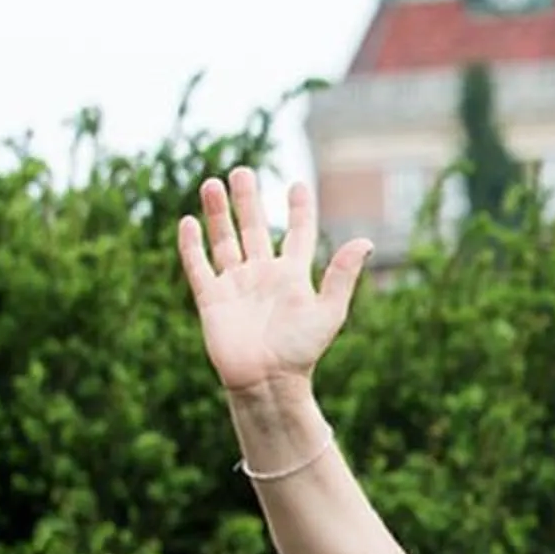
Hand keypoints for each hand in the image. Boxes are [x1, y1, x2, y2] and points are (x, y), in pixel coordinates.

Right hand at [176, 169, 372, 394]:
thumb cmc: (302, 350)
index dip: (298, 210)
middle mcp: (262, 275)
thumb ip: (342, 274)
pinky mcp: (211, 298)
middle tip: (243, 172)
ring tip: (213, 183)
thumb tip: (365, 239)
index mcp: (291, 275)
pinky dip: (192, 245)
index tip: (297, 184)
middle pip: (252, 229)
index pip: (295, 234)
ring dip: (218, 213)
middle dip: (248, 201)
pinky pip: (199, 266)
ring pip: (224, 240)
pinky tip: (189, 221)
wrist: (268, 381)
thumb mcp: (329, 310)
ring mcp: (235, 285)